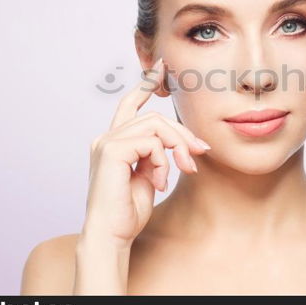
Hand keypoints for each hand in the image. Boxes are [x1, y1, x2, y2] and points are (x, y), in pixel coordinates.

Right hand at [80, 57, 209, 246]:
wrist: (112, 236)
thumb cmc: (128, 212)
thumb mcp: (149, 176)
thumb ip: (156, 155)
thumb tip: (180, 142)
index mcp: (113, 142)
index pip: (130, 104)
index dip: (146, 85)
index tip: (161, 67)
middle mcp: (106, 138)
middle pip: (155, 117)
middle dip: (182, 134)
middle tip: (199, 155)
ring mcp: (106, 143)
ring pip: (156, 126)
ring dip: (177, 148)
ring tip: (182, 171)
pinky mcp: (111, 151)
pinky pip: (151, 141)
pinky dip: (163, 160)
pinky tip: (160, 181)